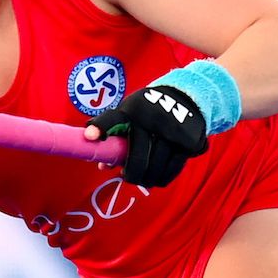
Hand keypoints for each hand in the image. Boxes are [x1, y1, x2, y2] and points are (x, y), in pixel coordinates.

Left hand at [85, 82, 208, 187]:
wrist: (186, 96)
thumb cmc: (148, 111)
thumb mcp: (130, 114)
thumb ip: (116, 137)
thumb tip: (103, 165)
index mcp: (131, 111)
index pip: (113, 119)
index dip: (101, 127)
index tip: (90, 136)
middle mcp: (151, 118)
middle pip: (138, 156)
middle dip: (132, 173)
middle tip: (129, 178)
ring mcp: (172, 130)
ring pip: (157, 166)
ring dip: (148, 178)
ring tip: (145, 181)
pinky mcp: (188, 140)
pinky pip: (173, 168)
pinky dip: (164, 177)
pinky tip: (159, 179)